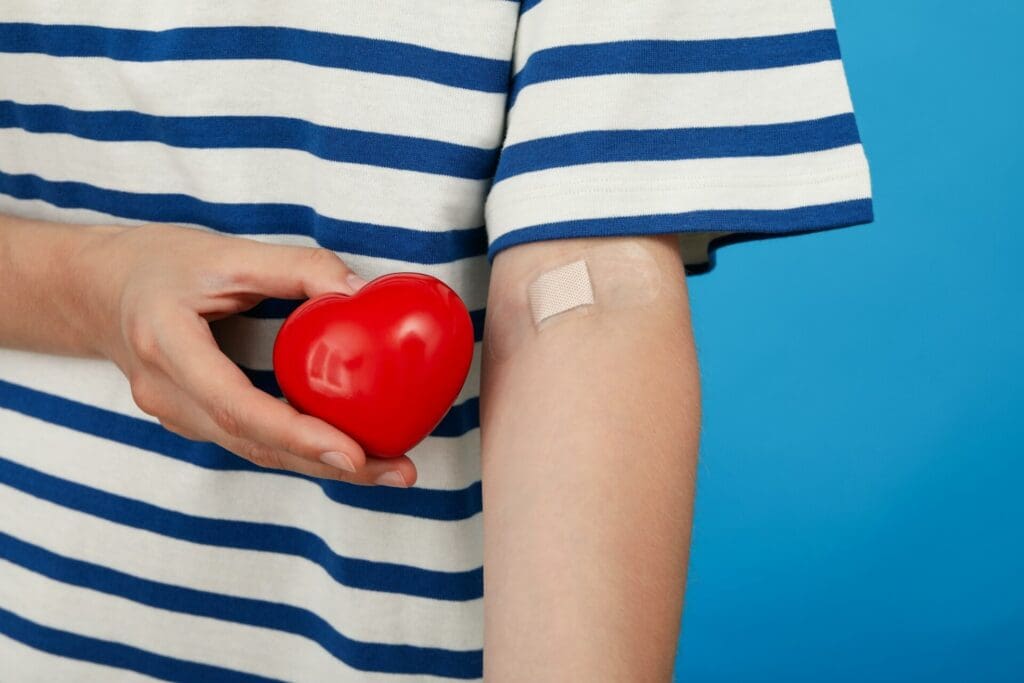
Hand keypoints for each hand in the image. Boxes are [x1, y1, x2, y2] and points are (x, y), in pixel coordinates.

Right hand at [71, 223, 415, 487]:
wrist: (93, 290)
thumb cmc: (156, 264)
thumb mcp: (224, 252)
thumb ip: (295, 267)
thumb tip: (360, 291)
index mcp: (167, 346)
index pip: (235, 405)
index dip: (296, 435)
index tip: (354, 454)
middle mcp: (167, 393)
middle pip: (254, 444)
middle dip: (330, 465)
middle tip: (398, 473)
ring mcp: (174, 414)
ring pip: (255, 452)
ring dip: (322, 465)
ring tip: (388, 471)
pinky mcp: (192, 419)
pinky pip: (251, 441)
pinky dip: (299, 449)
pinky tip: (346, 450)